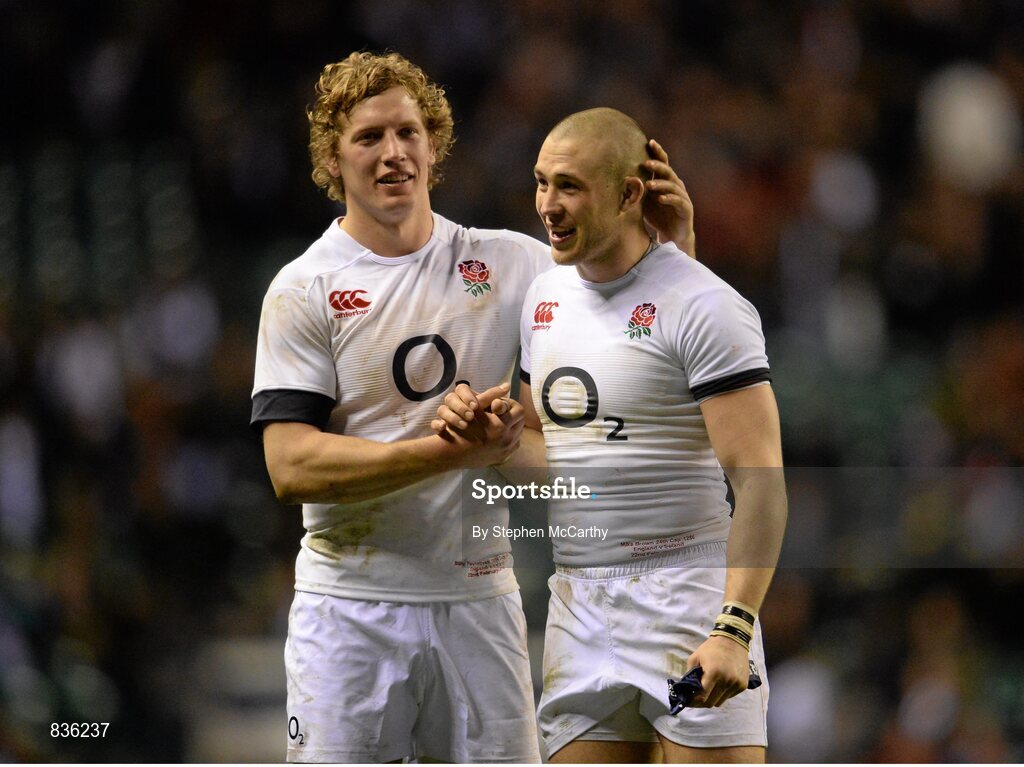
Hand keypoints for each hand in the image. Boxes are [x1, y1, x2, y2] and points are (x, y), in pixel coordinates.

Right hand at [431, 382, 524, 466]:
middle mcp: (506, 440)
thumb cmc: (460, 427)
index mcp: (500, 426)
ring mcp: (505, 451)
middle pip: (521, 422)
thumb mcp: (474, 408)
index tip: (500, 404)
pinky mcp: (503, 458)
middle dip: (512, 415)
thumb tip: (507, 385)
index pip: (519, 410)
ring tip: (499, 423)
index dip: (510, 404)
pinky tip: (497, 435)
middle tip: (500, 413)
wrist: (451, 454)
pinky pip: (513, 445)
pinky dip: (508, 438)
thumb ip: (491, 396)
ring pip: (518, 434)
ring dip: (511, 426)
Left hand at [642, 139, 695, 258]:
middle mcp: (676, 185)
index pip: (663, 163)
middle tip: (646, 163)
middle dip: (658, 166)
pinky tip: (661, 199)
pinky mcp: (686, 208)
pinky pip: (678, 201)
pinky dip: (669, 199)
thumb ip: (637, 190)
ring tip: (649, 185)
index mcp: (666, 181)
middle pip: (668, 171)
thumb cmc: (658, 215)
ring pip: (672, 186)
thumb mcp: (644, 201)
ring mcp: (682, 196)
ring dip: (660, 184)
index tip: (649, 142)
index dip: (658, 152)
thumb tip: (620, 178)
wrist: (673, 235)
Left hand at [684, 636, 748, 707]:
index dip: (693, 702)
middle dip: (701, 702)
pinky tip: (719, 685)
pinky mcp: (743, 685)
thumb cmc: (711, 648)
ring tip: (708, 690)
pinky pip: (729, 697)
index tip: (687, 701)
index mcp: (713, 673)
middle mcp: (726, 680)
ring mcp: (736, 684)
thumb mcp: (696, 657)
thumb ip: (690, 674)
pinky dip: (722, 694)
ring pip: (720, 701)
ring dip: (713, 698)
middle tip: (695, 697)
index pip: (702, 697)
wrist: (733, 640)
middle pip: (711, 702)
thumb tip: (687, 690)